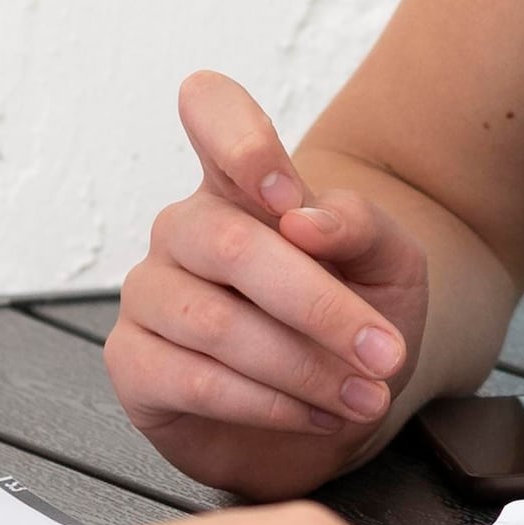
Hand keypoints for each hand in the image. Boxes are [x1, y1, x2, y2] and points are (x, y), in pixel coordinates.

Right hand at [106, 73, 433, 494]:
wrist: (333, 409)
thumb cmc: (353, 319)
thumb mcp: (389, 267)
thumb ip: (359, 227)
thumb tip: (306, 220)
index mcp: (240, 181)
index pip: (211, 109)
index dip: (243, 142)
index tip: (288, 197)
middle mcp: (185, 228)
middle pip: (233, 245)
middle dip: (319, 307)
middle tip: (385, 355)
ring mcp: (150, 293)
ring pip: (217, 323)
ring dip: (304, 368)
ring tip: (365, 397)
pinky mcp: (133, 363)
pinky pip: (195, 381)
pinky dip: (268, 404)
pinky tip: (314, 415)